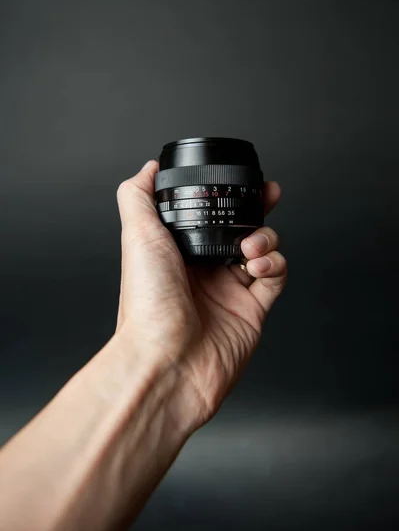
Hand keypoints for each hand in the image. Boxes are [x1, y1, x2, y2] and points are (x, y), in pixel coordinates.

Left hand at [115, 160, 286, 426]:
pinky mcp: (252, 309)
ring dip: (265, 237)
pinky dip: (274, 263)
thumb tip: (147, 169)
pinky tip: (258, 265)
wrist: (167, 361)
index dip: (226, 196)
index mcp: (177, 252)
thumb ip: (139, 197)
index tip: (239, 180)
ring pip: (262, 248)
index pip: (208, 216)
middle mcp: (203, 270)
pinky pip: (274, 276)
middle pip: (239, 228)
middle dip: (256, 208)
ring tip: (251, 245)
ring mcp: (229, 290)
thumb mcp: (137, 236)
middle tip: (268, 194)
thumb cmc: (148, 305)